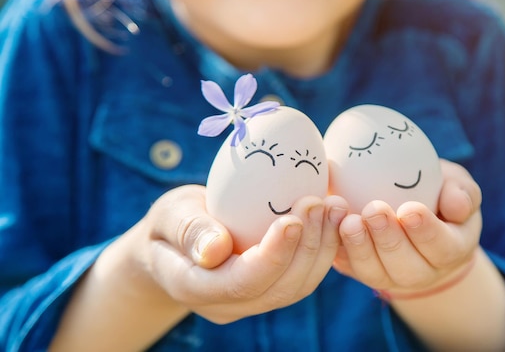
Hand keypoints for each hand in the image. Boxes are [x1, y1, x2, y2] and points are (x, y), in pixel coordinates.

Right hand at [133, 185, 347, 323]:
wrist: (174, 245)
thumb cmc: (169, 222)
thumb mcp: (169, 215)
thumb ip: (188, 230)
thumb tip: (216, 250)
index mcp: (194, 287)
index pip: (242, 282)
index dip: (272, 255)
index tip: (292, 219)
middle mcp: (227, 304)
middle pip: (278, 288)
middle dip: (306, 246)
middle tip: (322, 202)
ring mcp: (251, 302)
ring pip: (297, 287)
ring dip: (322, 246)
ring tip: (334, 205)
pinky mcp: (270, 290)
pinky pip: (302, 277)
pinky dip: (322, 248)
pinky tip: (332, 217)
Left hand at [333, 159, 481, 295]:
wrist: (409, 212)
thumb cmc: (438, 194)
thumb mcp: (457, 187)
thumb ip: (463, 193)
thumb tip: (456, 204)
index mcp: (451, 250)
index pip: (442, 248)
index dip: (426, 232)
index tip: (410, 209)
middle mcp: (421, 272)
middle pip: (406, 266)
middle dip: (388, 240)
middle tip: (374, 211)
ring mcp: (389, 276)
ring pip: (374, 272)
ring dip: (360, 247)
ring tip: (349, 221)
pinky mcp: (360, 270)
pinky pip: (348, 266)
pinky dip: (338, 248)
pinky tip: (329, 225)